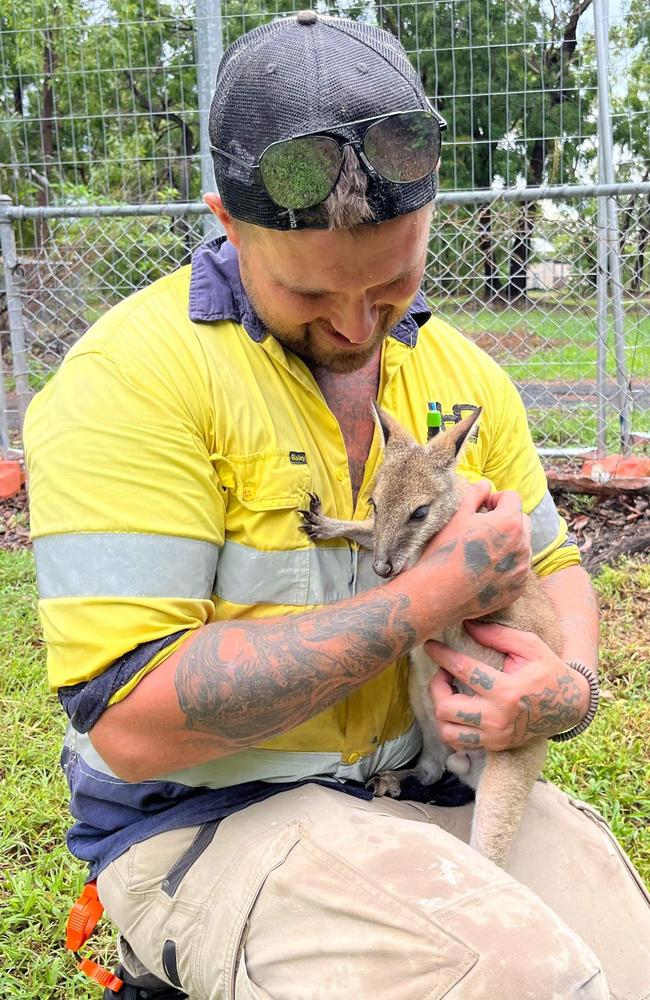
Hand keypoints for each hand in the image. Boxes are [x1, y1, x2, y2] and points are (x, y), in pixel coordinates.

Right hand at [418, 484, 531, 621]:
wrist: (439, 593)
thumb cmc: (446, 551)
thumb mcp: (457, 516)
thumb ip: (475, 495)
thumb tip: (486, 485)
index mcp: (510, 522)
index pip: (512, 498)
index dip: (496, 499)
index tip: (482, 507)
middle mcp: (523, 545)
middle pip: (521, 521)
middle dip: (506, 519)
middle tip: (482, 528)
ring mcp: (522, 568)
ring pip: (521, 546)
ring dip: (508, 543)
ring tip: (482, 551)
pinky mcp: (518, 588)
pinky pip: (518, 569)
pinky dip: (507, 565)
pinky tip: (484, 570)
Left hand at [426, 621, 590, 751]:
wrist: (569, 707)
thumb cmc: (548, 671)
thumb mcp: (530, 646)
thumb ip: (497, 634)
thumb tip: (466, 625)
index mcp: (507, 690)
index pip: (463, 670)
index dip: (442, 655)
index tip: (430, 644)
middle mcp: (497, 718)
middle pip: (445, 707)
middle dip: (436, 685)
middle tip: (444, 672)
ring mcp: (495, 736)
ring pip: (445, 730)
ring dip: (439, 708)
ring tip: (448, 691)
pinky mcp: (494, 746)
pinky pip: (456, 743)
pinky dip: (447, 727)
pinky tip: (454, 710)